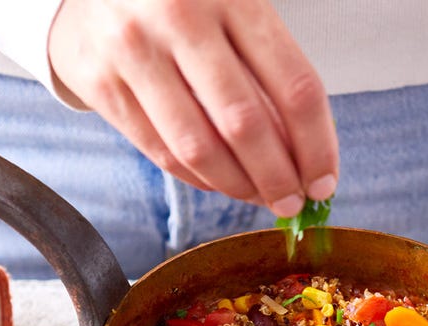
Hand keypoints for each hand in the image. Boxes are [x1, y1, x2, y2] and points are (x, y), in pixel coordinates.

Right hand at [49, 0, 338, 216]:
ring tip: (258, 197)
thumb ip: (269, 73)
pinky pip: (162, 153)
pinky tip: (219, 182)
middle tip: (292, 204)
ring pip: (201, 148)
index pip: (295, 87)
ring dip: (238, 187)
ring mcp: (135, 51)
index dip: (317, 147)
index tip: (324, 181)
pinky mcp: (102, 83)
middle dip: (278, 179)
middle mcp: (180, 17)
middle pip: (247, 125)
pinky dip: (199, 178)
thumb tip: (304, 157)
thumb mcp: (234, 11)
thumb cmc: (179, 1)